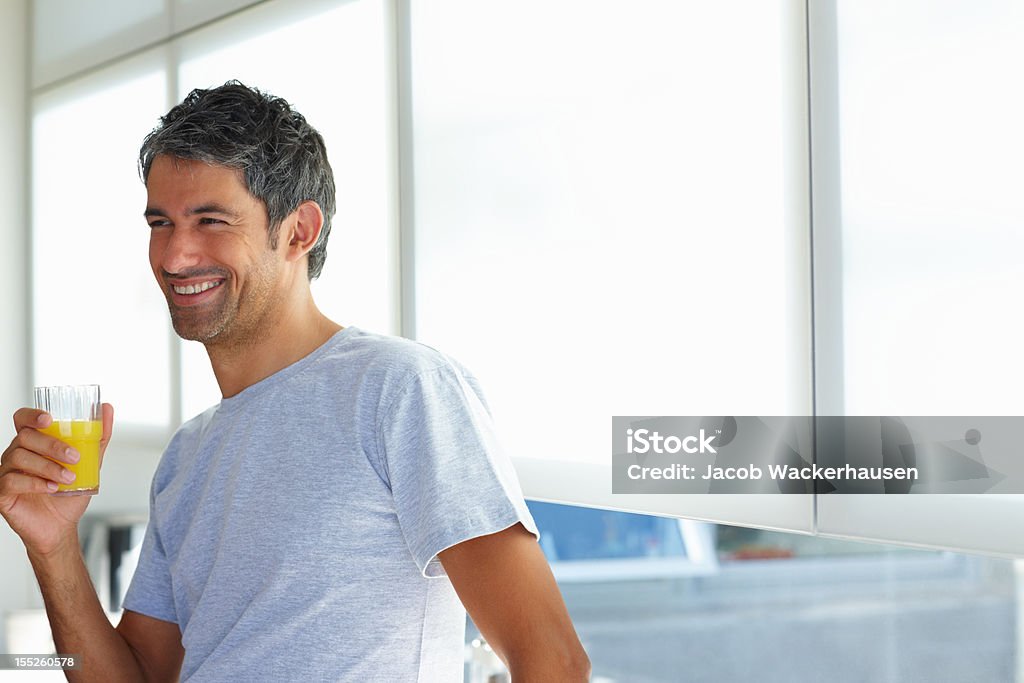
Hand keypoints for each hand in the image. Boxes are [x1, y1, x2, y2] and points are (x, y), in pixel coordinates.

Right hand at [0, 404, 113, 555]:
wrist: (61, 526)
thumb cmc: (69, 494)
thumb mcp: (89, 463)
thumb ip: (97, 438)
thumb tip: (107, 408)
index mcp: (33, 443)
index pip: (23, 419)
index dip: (32, 415)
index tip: (49, 419)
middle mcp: (16, 454)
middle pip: (25, 437)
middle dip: (52, 445)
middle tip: (75, 458)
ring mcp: (6, 472)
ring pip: (19, 457)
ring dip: (48, 466)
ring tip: (68, 479)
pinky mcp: (1, 492)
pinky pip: (11, 480)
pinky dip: (35, 483)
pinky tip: (51, 488)